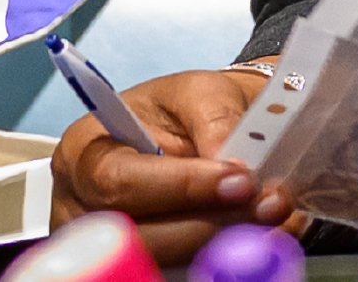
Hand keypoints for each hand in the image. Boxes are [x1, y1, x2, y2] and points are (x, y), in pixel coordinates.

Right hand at [50, 67, 296, 263]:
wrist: (201, 131)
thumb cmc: (188, 110)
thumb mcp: (201, 93)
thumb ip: (216, 122)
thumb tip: (234, 168)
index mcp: (85, 151)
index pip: (120, 181)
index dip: (181, 187)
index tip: (240, 179)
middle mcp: (84, 207)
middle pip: (139, 235)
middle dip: (210, 224)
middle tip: (269, 205)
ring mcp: (106, 248)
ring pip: (162, 264)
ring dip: (223, 248)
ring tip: (273, 221)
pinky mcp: (138, 269)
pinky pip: (178, 275)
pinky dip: (221, 262)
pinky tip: (263, 241)